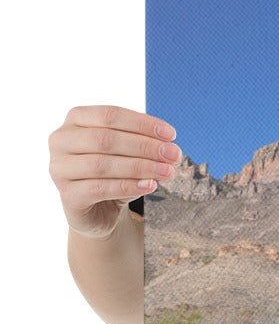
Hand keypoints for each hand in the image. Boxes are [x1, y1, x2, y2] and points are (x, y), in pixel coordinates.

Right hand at [49, 106, 180, 238]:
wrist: (100, 208)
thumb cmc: (115, 171)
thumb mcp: (130, 152)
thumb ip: (144, 144)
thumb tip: (168, 147)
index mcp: (76, 120)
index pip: (110, 115)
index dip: (143, 123)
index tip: (171, 135)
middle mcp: (61, 141)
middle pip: (106, 139)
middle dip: (145, 146)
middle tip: (174, 154)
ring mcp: (59, 169)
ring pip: (102, 164)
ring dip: (140, 167)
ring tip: (168, 171)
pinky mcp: (67, 196)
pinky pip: (99, 188)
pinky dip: (128, 186)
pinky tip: (150, 185)